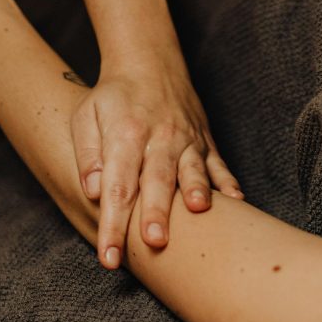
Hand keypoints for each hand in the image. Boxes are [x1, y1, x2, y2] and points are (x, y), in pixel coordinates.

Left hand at [71, 60, 242, 267]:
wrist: (149, 63)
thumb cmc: (112, 98)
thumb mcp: (86, 117)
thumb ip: (88, 155)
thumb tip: (92, 192)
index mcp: (125, 135)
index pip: (117, 187)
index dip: (113, 224)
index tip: (109, 257)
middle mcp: (159, 138)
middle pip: (156, 180)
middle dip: (156, 211)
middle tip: (154, 241)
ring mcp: (186, 140)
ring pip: (192, 169)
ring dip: (196, 190)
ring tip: (197, 211)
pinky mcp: (205, 141)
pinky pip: (219, 163)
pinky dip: (228, 181)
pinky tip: (235, 201)